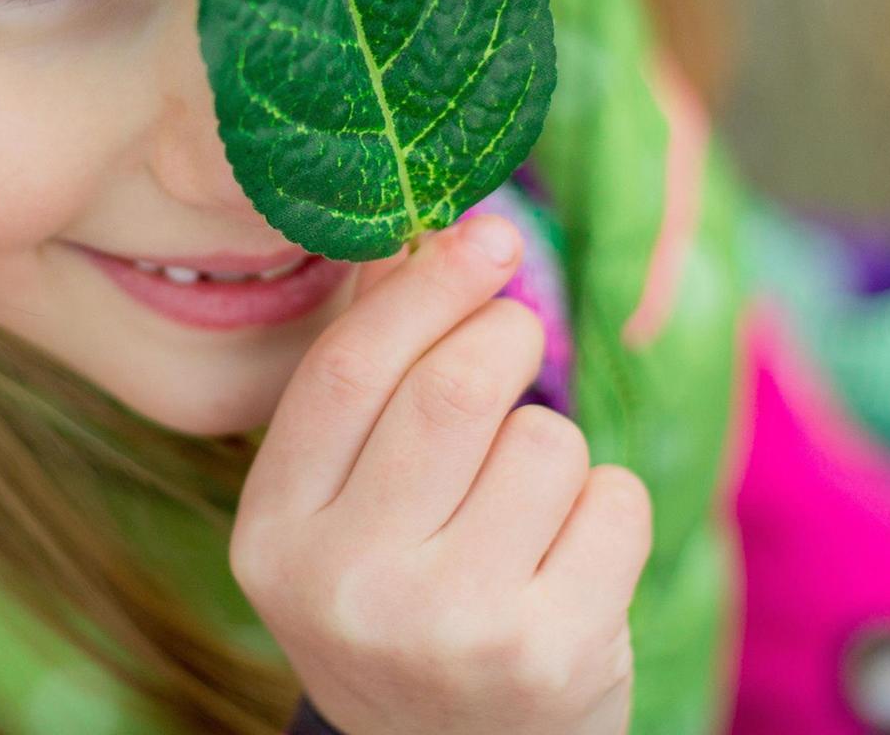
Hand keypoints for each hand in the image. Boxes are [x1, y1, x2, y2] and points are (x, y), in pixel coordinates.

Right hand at [230, 215, 651, 734]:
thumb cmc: (402, 597)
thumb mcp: (345, 505)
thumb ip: (368, 379)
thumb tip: (418, 240)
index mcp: (275, 532)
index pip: (347, 369)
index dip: (426, 285)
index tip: (488, 234)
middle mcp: (345, 586)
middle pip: (455, 388)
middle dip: (507, 333)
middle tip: (518, 335)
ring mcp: (447, 630)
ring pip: (545, 438)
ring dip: (552, 441)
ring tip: (523, 505)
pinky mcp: (547, 656)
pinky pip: (615, 498)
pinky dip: (606, 502)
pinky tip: (568, 559)